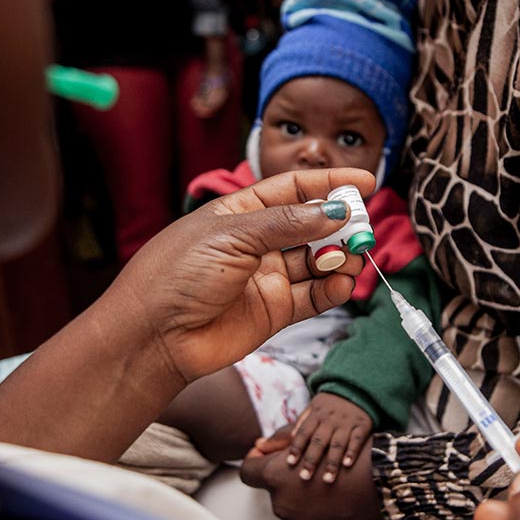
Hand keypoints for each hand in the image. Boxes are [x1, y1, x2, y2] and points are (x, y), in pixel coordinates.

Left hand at [98, 169, 375, 383]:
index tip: (365, 183)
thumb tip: (334, 210)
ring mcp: (268, 277)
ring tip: (352, 257)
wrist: (153, 336)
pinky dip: (334, 288)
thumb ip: (287, 223)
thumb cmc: (177, 274)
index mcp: (241, 213)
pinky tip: (342, 282)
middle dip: (341, 224)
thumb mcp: (231, 235)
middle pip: (312, 225)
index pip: (293, 190)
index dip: (329, 184)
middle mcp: (257, 243)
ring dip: (340, 256)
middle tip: (363, 227)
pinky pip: (315, 296)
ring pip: (318, 261)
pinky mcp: (275, 311)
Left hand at [241, 425, 387, 519]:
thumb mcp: (315, 435)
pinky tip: (338, 508)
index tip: (268, 462)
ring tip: (332, 493)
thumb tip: (260, 447)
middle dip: (290, 484)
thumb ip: (281, 441)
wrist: (388, 485)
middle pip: (275, 493)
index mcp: (277, 477)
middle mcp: (283, 505)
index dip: (256, 464)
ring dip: (307, 503)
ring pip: (295, 512)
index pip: (248, 472)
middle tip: (316, 475)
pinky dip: (322, 519)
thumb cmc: (350, 452)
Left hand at [287, 393, 372, 482]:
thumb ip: (301, 422)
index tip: (290, 462)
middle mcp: (330, 419)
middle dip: (311, 459)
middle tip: (305, 477)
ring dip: (332, 461)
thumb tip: (288, 438)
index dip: (297, 447)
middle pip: (319, 441)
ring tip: (327, 479)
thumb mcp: (314, 406)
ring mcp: (347, 423)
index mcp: (317, 414)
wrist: (357, 389)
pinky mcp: (362, 425)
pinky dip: (352, 451)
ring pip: (337, 443)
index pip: (304, 432)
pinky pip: (357, 439)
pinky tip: (347, 464)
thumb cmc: (331, 404)